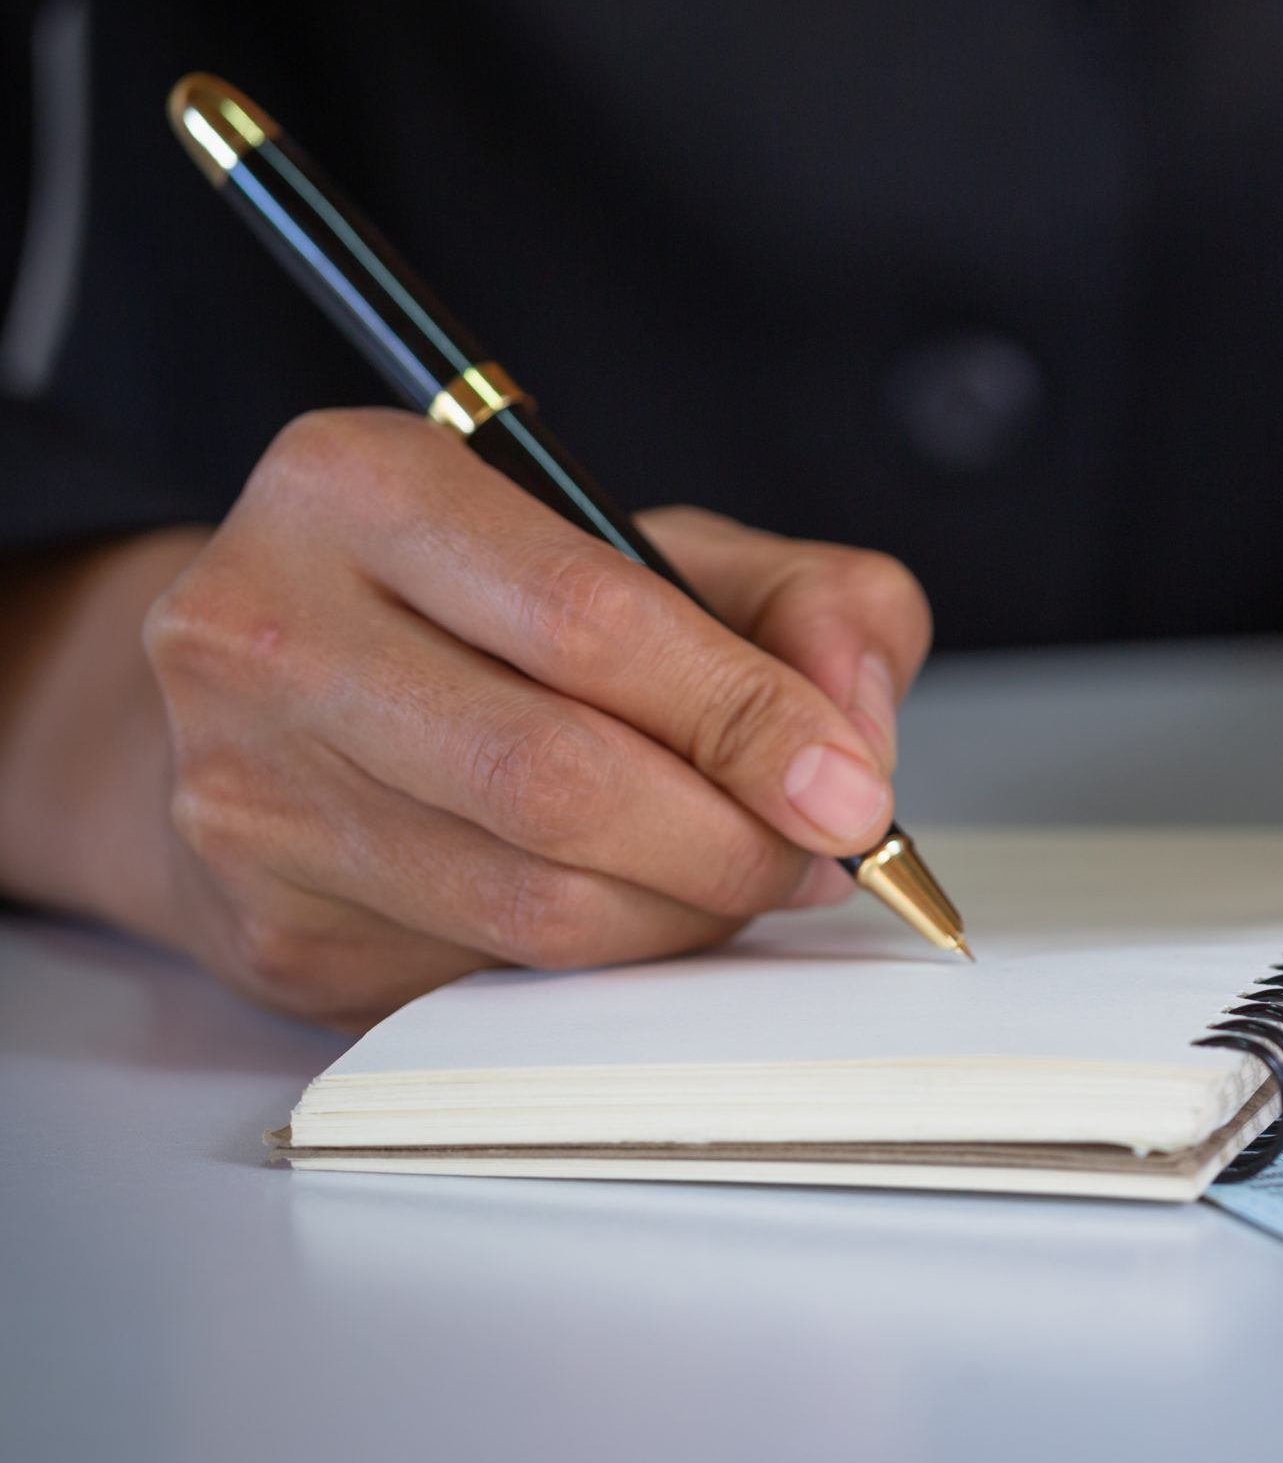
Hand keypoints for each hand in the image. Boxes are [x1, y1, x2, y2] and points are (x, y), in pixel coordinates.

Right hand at [0, 410, 929, 1028]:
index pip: (588, 619)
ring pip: (534, 903)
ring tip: (739, 873)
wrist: (270, 698)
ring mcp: (247, 792)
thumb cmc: (486, 612)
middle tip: (816, 855)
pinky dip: (604, 955)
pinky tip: (628, 902)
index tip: (850, 791)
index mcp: (361, 487)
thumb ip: (804, 603)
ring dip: (684, 911)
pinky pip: (491, 975)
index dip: (747, 721)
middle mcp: (265, 630)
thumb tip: (855, 729)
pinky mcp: (271, 927)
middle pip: (557, 782)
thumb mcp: (659, 549)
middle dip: (730, 840)